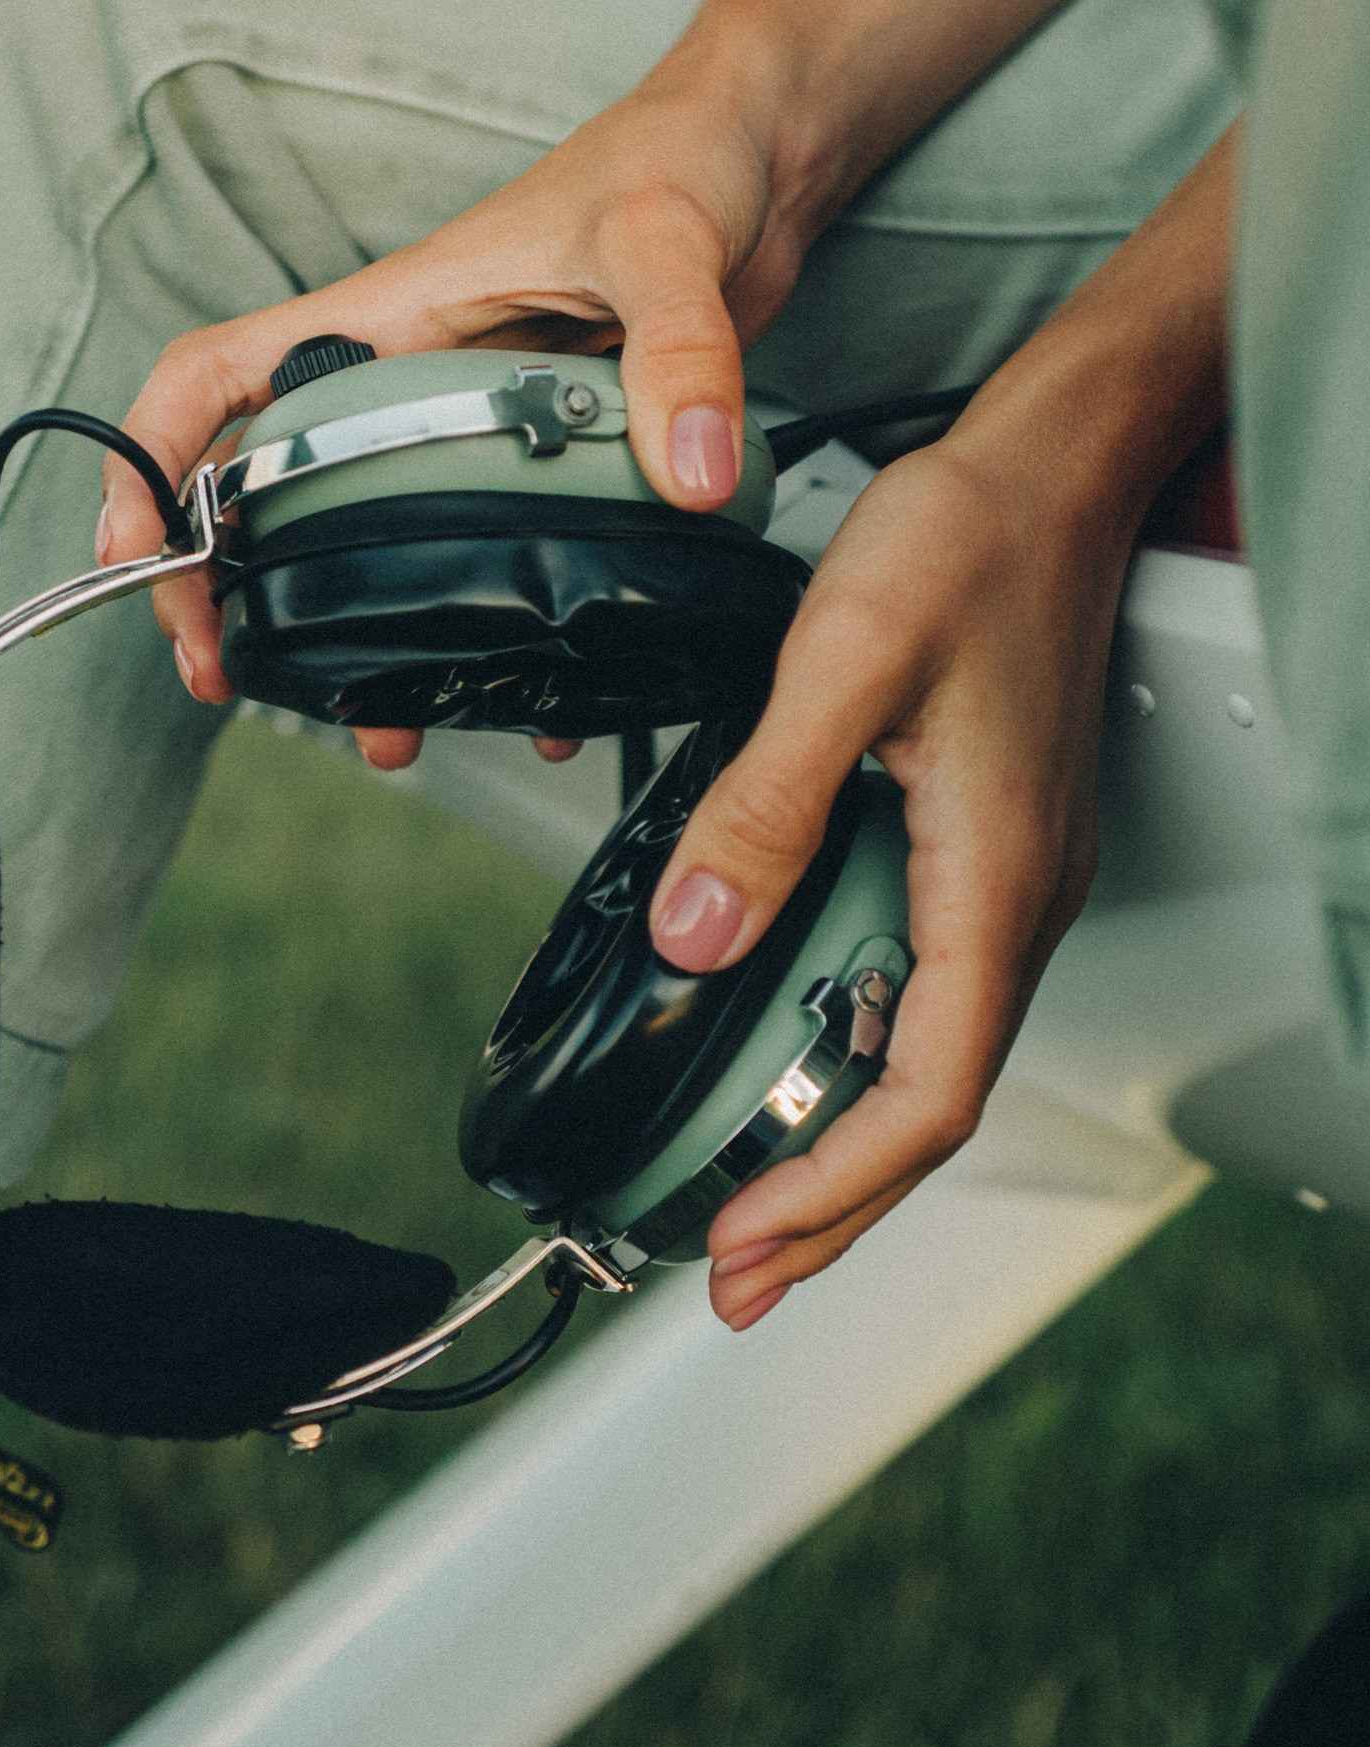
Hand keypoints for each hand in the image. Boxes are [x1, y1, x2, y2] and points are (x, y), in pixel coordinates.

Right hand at [102, 69, 805, 764]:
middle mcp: (406, 375)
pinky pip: (480, 555)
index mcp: (391, 315)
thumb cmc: (685, 155)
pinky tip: (530, 700)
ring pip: (365, 542)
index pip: (218, 375)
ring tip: (372, 724)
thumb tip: (682, 471)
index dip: (151, 456)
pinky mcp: (537, 458)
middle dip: (224, 588)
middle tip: (229, 678)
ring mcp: (465, 424)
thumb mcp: (669, 246)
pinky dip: (485, 629)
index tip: (134, 553)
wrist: (761, 154)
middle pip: (264, 487)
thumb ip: (678, 351)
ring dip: (347, 637)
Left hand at [643, 422, 1138, 1329]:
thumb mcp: (841, 663)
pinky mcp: (982, 846)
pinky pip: (923, 987)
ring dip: (839, 1139)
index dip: (831, 1187)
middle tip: (733, 1277)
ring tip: (749, 1197)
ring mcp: (1006, 879)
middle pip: (928, 1105)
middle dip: (831, 1206)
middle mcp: (1014, 901)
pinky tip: (793, 1053)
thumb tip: (697, 941)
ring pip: (927, 1054)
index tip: (740, 1240)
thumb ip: (763, 807)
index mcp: (991, 878)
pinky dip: (852, 1051)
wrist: (1050, 469)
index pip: (925, 1093)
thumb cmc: (971, 543)